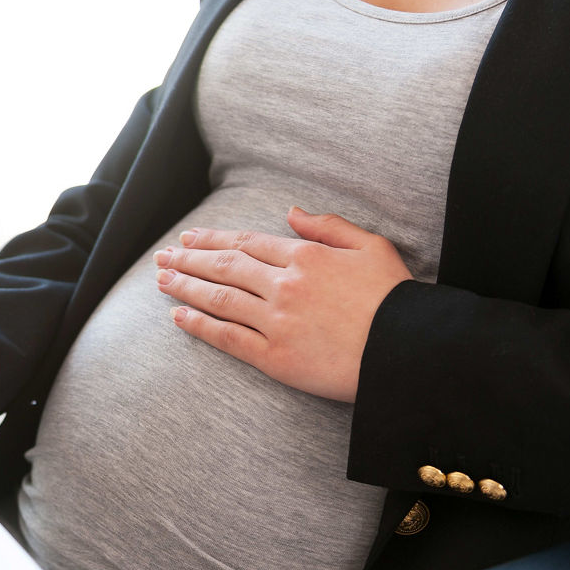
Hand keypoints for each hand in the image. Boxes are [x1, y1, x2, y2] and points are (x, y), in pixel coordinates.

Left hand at [153, 207, 411, 401]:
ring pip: (219, 298)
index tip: (189, 238)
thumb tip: (292, 211)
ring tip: (161, 280)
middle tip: (163, 256)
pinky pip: (227, 337)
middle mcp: (284, 285)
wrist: (409, 352)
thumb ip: (329, 226)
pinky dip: (199, 325)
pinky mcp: (274, 357)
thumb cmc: (396, 299)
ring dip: (185, 287)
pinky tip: (178, 316)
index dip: (213, 239)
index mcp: (305, 256)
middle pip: (224, 267)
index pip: (246, 243)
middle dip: (188, 260)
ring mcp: (276, 321)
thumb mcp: (372, 247)